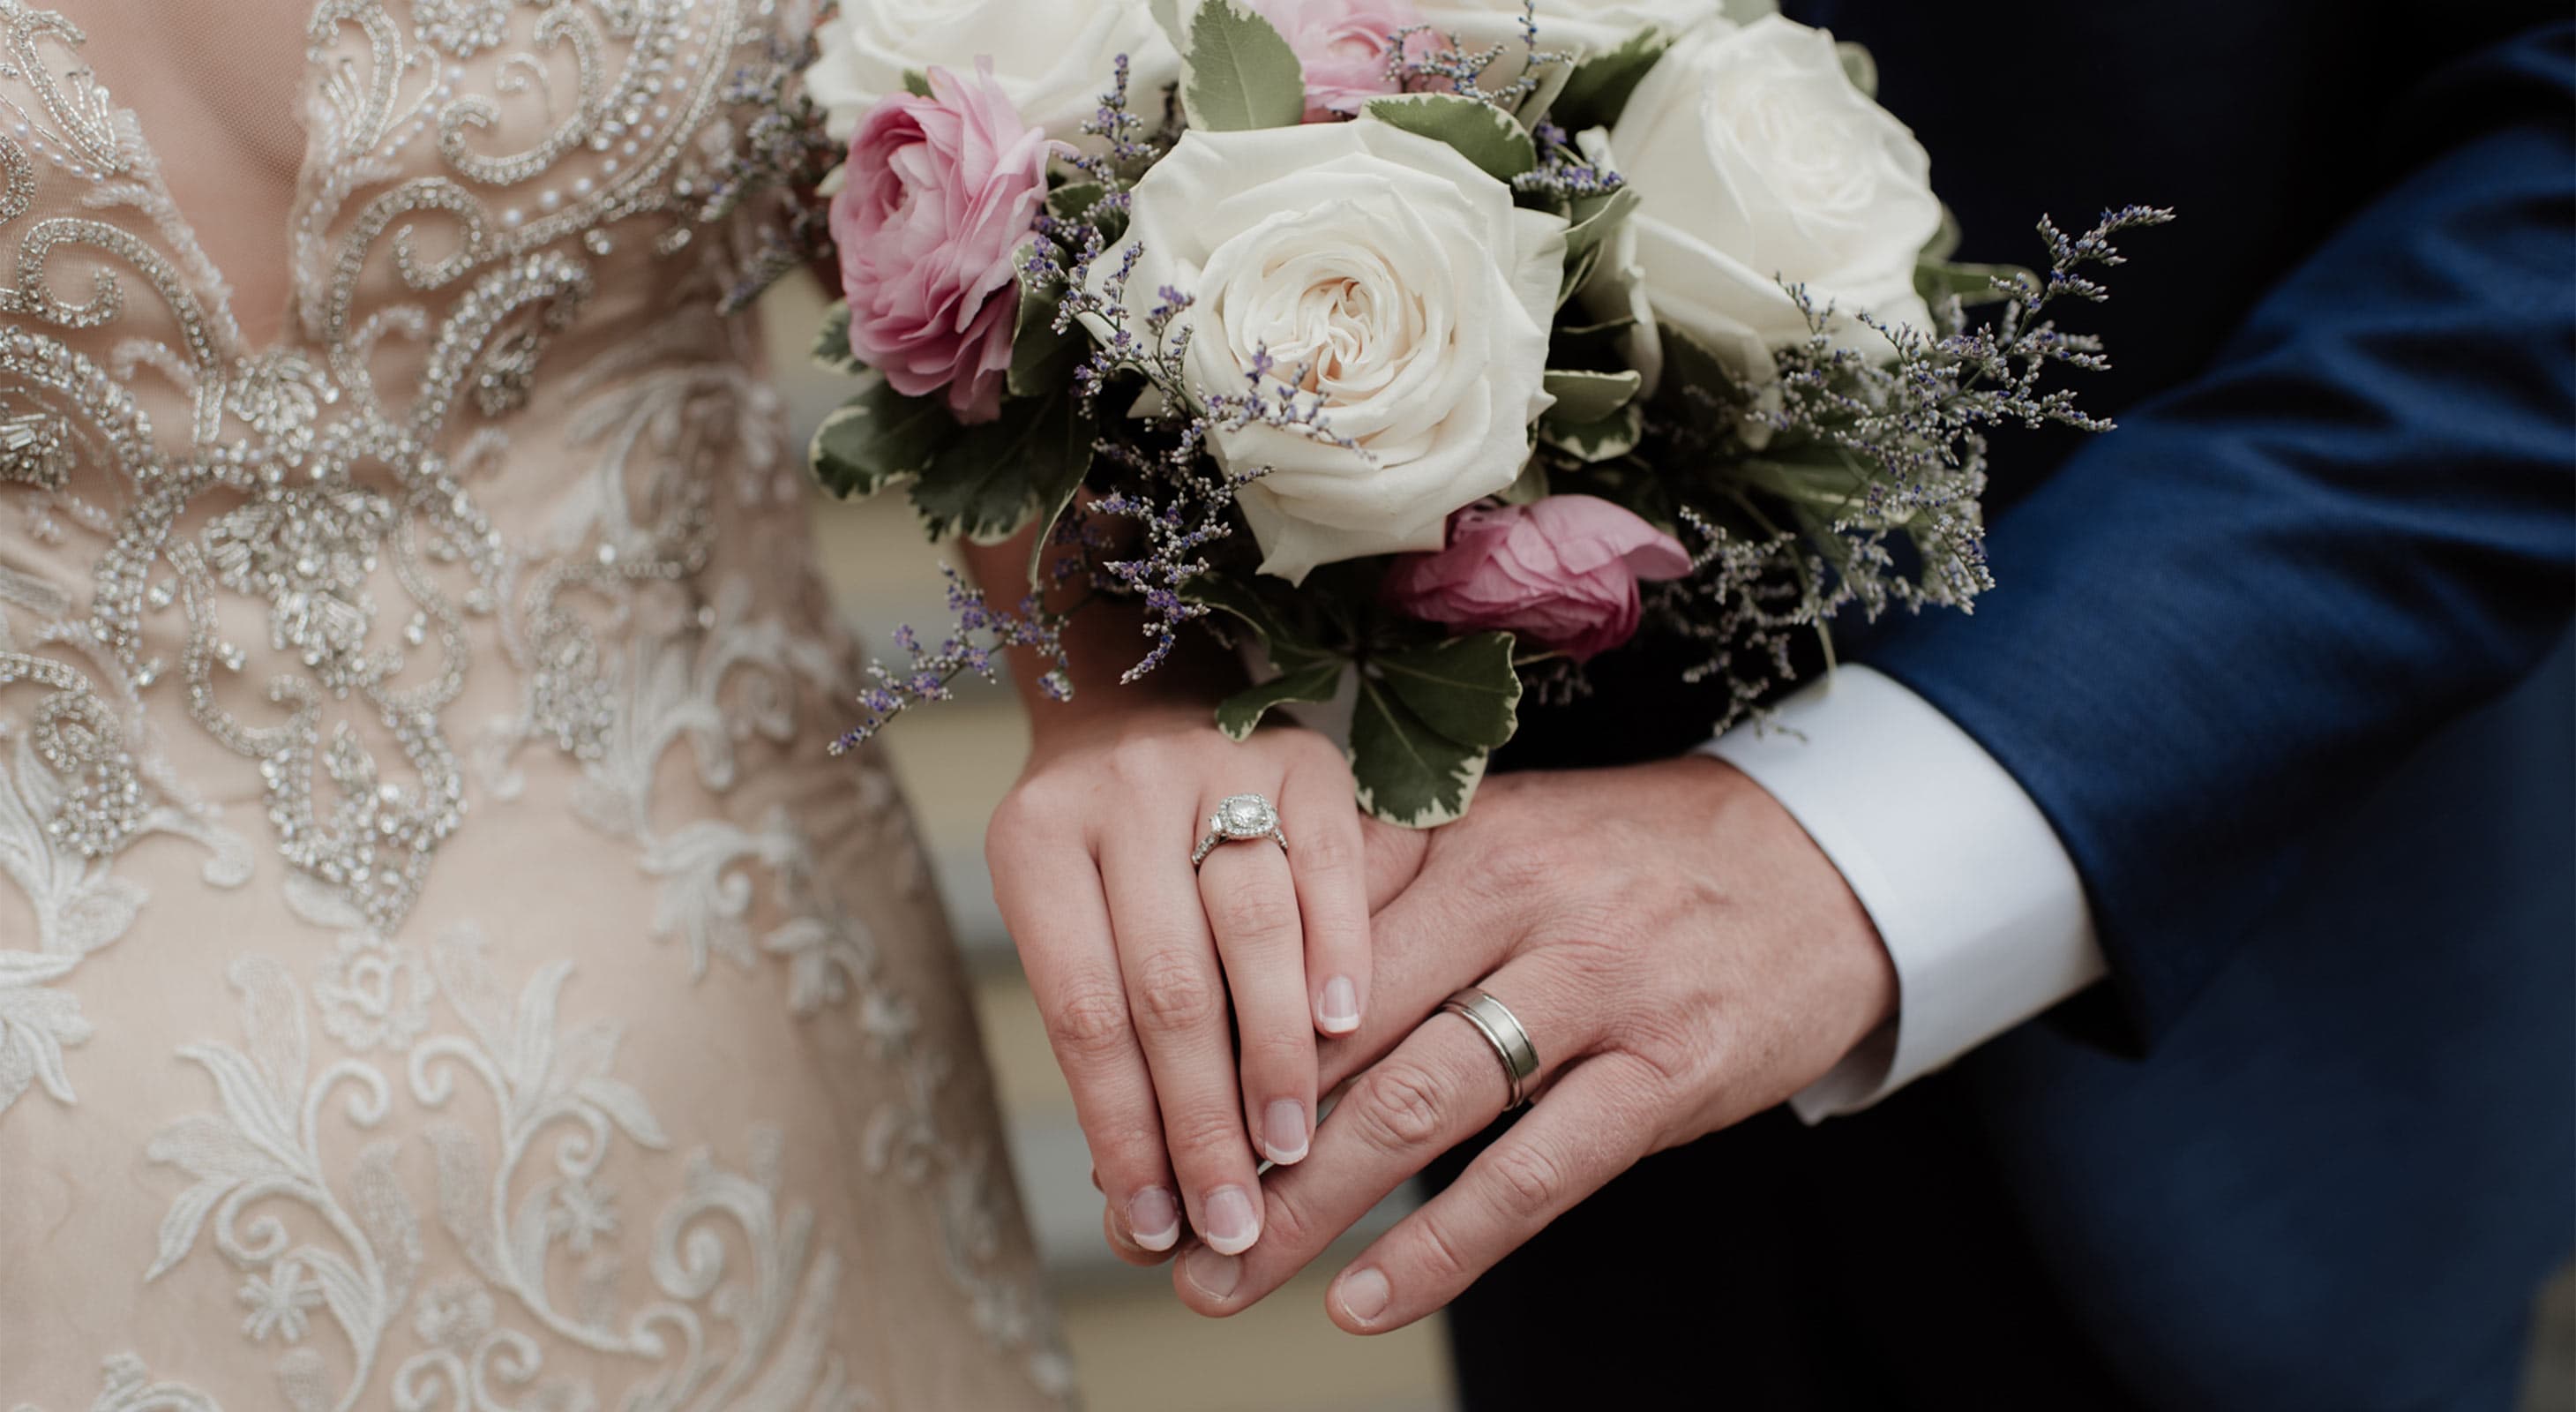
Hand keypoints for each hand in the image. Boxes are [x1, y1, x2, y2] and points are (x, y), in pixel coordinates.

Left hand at [986, 700, 1371, 1262]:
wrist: (1141, 699)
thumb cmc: (1100, 853)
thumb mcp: (1067, 917)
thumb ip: (1104, 1038)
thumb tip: (1144, 1201)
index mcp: (1037, 842)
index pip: (1081, 1012)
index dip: (1121, 1127)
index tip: (1156, 1223)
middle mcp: (1121, 793)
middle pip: (1166, 982)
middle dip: (1202, 1117)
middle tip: (1235, 1219)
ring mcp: (1217, 764)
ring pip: (1251, 926)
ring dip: (1275, 1052)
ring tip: (1291, 1151)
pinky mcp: (1307, 755)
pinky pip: (1332, 865)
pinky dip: (1340, 952)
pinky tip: (1349, 1030)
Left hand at [1165, 757, 1897, 1329]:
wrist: (1825, 865)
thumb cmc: (1630, 863)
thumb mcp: (1508, 836)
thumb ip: (1387, 890)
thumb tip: (1236, 984)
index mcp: (1461, 830)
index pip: (1298, 929)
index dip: (1204, 1024)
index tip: (1131, 1105)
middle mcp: (1518, 894)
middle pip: (1338, 1025)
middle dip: (1229, 1132)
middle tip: (1150, 1218)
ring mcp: (1597, 983)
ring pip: (1420, 1101)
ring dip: (1310, 1204)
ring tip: (1227, 1279)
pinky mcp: (1667, 1070)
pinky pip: (1536, 1171)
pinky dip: (1442, 1242)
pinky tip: (1362, 1298)